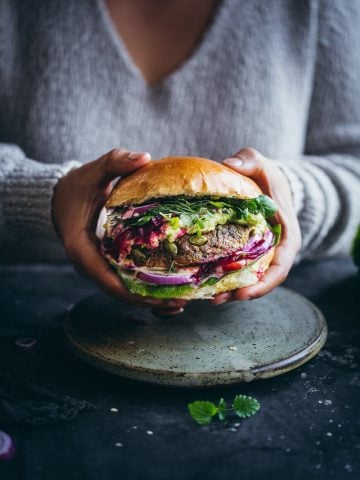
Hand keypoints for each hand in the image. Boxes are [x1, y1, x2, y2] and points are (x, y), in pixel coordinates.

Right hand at [52, 148, 186, 310]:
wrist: (57, 196)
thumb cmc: (75, 186)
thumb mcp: (93, 172)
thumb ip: (116, 163)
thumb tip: (145, 157)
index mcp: (81, 249)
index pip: (108, 280)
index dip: (135, 293)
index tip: (162, 299)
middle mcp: (88, 265)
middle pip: (120, 292)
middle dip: (149, 301)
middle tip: (181, 303)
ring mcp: (95, 266)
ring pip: (123, 290)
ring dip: (149, 298)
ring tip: (181, 302)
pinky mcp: (103, 263)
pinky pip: (124, 280)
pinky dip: (144, 287)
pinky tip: (167, 287)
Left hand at [212, 148, 301, 303]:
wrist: (267, 184)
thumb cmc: (268, 176)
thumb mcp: (261, 164)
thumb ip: (249, 161)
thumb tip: (229, 163)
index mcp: (287, 235)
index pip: (281, 266)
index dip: (264, 283)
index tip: (244, 292)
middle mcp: (277, 250)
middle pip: (263, 280)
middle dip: (242, 293)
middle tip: (216, 300)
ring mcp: (262, 254)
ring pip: (250, 280)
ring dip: (230, 292)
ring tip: (207, 298)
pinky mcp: (248, 254)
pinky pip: (239, 271)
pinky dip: (224, 280)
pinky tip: (205, 284)